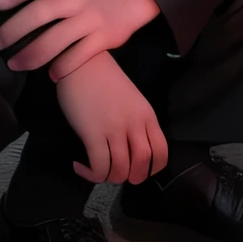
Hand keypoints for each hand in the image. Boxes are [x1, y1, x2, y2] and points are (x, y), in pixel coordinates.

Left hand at [0, 0, 159, 79]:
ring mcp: (91, 19)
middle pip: (40, 13)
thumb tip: (3, 12)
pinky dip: (61, 67)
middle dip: (13, 30)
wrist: (128, 4)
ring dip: (31, 55)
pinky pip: (78, 56)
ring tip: (14, 65)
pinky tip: (50, 75)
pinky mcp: (103, 38)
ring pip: (56, 39)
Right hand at [55, 52, 167, 184]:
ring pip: (121, 170)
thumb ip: (136, 123)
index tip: (138, 170)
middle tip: (117, 174)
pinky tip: (80, 165)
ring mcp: (115, 129)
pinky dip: (91, 174)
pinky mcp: (93, 133)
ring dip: (108, 178)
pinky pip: (99, 166)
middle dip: (131, 178)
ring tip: (97, 170)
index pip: (162, 152)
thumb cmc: (105, 81)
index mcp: (148, 116)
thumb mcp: (132, 101)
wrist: (83, 63)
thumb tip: (130, 150)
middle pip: (143, 165)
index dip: (153, 169)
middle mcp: (135, 124)